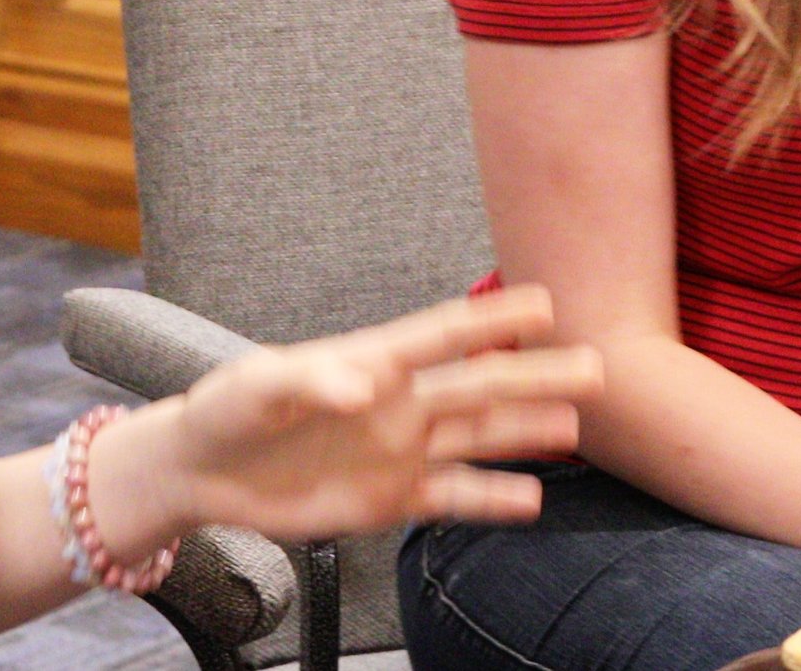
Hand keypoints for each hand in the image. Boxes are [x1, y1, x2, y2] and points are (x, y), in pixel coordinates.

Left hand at [93, 285, 600, 547]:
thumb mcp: (257, 387)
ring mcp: (401, 450)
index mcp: (374, 360)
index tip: (545, 301)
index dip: (493, 316)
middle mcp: (400, 403)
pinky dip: (492, 499)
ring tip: (580, 428)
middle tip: (596, 366)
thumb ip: (311, 380)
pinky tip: (533, 499)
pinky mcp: (391, 498)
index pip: (444, 333)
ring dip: (527, 432)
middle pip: (481, 386)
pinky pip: (452, 498)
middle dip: (536, 375)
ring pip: (479, 438)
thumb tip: (364, 386)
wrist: (204, 471)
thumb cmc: (227, 409)